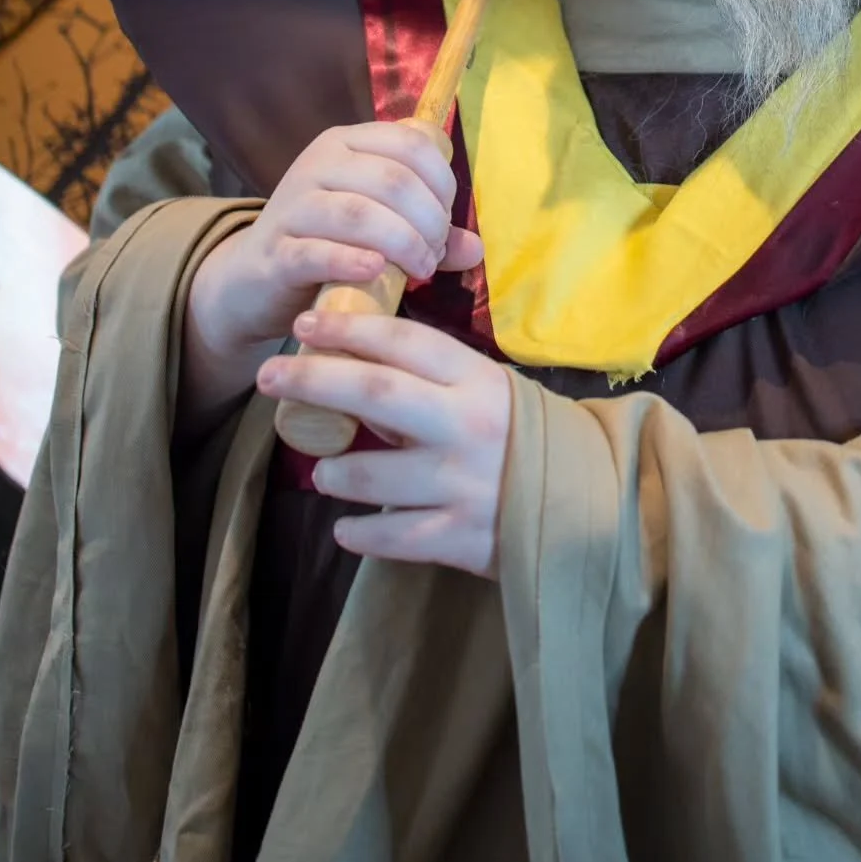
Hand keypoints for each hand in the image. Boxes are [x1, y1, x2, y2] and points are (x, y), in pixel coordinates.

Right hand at [188, 119, 483, 359]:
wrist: (252, 280)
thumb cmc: (327, 244)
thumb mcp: (380, 229)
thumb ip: (428, 234)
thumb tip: (476, 249)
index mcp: (348, 143)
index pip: (411, 143)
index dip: (443, 183)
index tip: (447, 222)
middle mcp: (318, 164)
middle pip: (393, 180)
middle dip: (429, 221)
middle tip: (434, 256)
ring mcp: (293, 205)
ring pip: (360, 213)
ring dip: (403, 244)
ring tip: (420, 269)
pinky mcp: (276, 251)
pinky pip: (318, 251)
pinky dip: (354, 261)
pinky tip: (378, 272)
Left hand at [256, 308, 511, 577]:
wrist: (592, 505)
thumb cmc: (531, 437)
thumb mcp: (494, 391)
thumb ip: (440, 378)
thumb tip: (365, 356)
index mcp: (477, 380)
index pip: (404, 342)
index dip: (349, 329)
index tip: (304, 325)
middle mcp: (467, 425)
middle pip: (374, 393)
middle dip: (313, 379)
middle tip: (268, 376)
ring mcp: (462, 483)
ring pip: (372, 474)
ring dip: (333, 472)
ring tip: (320, 472)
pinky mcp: (460, 537)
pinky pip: (392, 536)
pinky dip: (361, 532)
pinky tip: (346, 528)